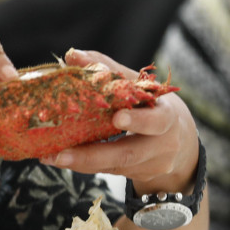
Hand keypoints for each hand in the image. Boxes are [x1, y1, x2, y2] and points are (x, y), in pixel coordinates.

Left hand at [40, 49, 199, 194]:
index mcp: (166, 117)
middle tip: (62, 153)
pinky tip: (56, 158)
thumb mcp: (139, 86)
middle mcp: (162, 145)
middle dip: (94, 155)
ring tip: (50, 156)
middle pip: (128, 153)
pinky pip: (108, 171)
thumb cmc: (152, 105)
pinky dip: (82, 165)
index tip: (117, 117)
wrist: (179, 143)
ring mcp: (150, 164)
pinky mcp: (137, 175)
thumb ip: (109, 70)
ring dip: (80, 162)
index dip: (139, 121)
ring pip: (113, 166)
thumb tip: (72, 55)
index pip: (157, 120)